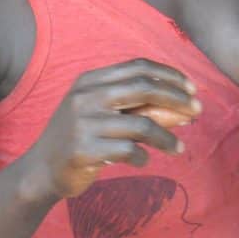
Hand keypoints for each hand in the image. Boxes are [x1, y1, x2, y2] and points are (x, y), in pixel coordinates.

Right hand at [22, 58, 201, 198]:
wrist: (41, 170)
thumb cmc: (80, 138)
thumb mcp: (104, 115)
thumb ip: (138, 108)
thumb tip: (183, 108)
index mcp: (90, 81)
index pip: (137, 67)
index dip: (168, 75)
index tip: (191, 88)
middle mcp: (85, 96)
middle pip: (143, 88)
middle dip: (177, 98)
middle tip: (197, 111)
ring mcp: (83, 123)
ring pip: (141, 124)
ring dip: (167, 137)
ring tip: (179, 148)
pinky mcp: (83, 150)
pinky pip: (128, 151)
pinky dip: (143, 156)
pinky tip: (145, 160)